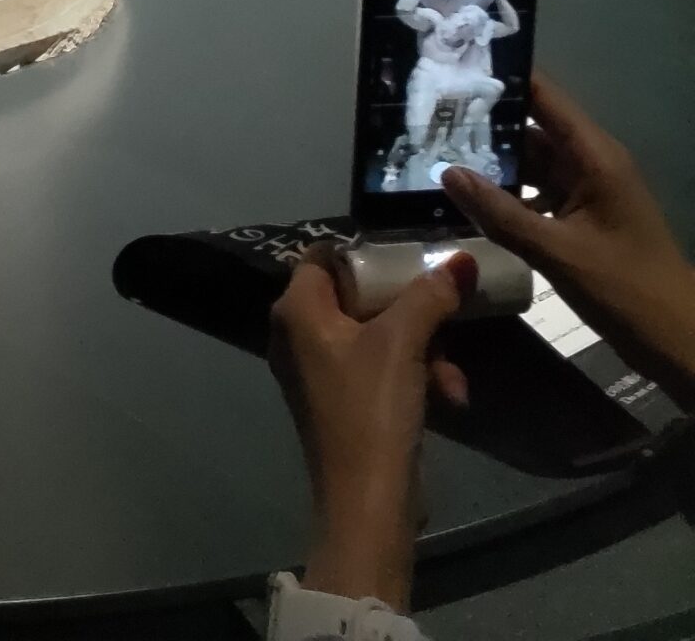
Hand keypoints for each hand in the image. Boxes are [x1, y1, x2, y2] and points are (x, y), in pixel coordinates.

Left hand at [270, 249, 473, 611]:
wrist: (367, 503)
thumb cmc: (372, 408)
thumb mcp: (404, 342)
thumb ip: (430, 295)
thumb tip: (461, 259)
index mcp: (296, 310)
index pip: (325, 255)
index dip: (368, 254)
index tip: (412, 259)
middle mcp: (297, 335)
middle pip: (359, 297)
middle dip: (412, 313)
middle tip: (447, 319)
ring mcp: (318, 372)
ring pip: (377, 336)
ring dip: (423, 351)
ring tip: (453, 379)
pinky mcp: (341, 403)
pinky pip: (378, 370)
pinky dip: (412, 377)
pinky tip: (449, 398)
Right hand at [442, 72, 694, 407]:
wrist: (677, 341)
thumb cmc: (626, 289)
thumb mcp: (558, 252)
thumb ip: (501, 213)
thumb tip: (446, 171)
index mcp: (594, 155)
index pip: (543, 96)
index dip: (500, 77)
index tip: (449, 67)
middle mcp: (590, 163)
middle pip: (530, 128)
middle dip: (482, 123)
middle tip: (424, 116)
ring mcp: (586, 192)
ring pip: (530, 164)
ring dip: (490, 162)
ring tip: (433, 152)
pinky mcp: (581, 219)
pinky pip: (537, 194)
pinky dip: (506, 195)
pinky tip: (467, 201)